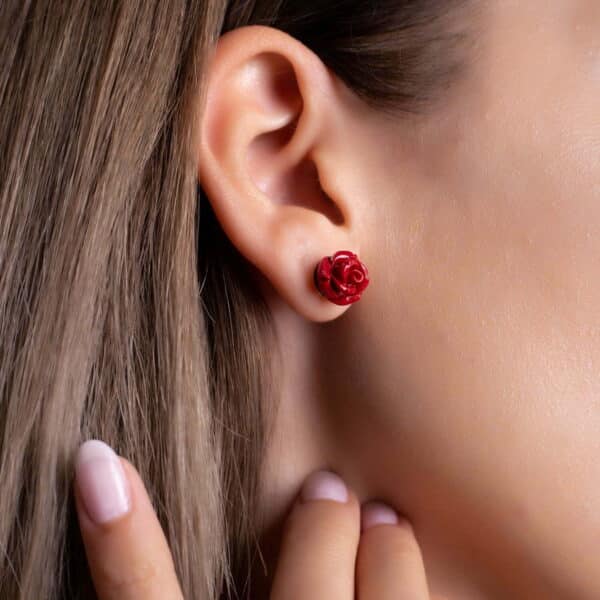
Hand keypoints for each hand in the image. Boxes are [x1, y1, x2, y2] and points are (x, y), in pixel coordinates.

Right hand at [74, 440, 436, 598]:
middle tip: (330, 490)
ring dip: (391, 558)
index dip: (121, 533)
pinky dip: (413, 585)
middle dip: (324, 529)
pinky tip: (405, 560)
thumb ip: (163, 590)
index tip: (96, 457)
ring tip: (388, 524)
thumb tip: (121, 497)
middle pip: (308, 593)